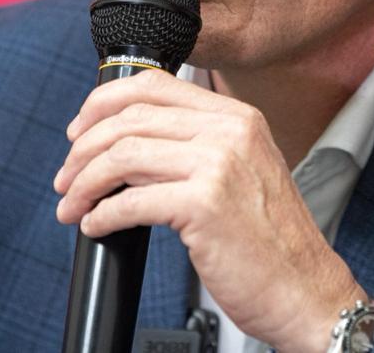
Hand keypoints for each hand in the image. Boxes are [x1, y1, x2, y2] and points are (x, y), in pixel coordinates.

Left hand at [53, 70, 364, 352]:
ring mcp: (219, 165)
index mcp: (237, 116)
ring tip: (73, 205)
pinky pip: (131, 201)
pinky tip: (96, 226)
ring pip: (122, 155)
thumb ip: (194, 146)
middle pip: (130, 118)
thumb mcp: (241, 172)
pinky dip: (102, 215)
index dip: (103, 104)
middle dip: (83, 149)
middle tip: (66, 177)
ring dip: (84, 183)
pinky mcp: (205, 205)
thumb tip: (124, 143)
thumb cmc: (270, 240)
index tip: (80, 131)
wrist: (306, 289)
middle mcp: (231, 131)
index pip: (154, 84)